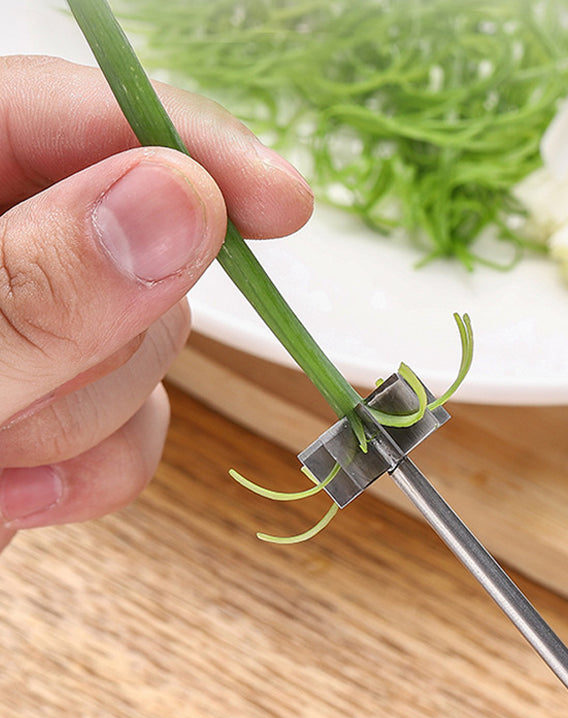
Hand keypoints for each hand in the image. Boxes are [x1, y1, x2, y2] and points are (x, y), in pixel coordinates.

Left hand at [0, 56, 313, 549]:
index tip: (282, 207)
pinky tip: (19, 494)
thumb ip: (35, 285)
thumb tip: (181, 204)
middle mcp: (3, 243)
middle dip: (107, 344)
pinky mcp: (57, 396)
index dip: (195, 150)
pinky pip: (134, 426)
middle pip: (138, 249)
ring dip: (86, 425)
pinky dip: (93, 474)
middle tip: (17, 410)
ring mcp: (37, 323)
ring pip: (150, 349)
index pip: (85, 115)